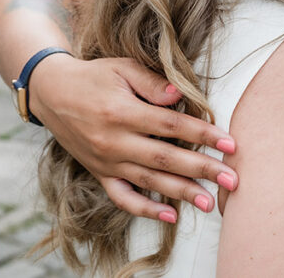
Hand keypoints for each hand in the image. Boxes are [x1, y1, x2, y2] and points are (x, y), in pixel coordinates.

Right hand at [29, 54, 237, 221]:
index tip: (229, 144)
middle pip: (166, 159)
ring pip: (149, 181)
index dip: (202, 135)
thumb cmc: (94, 76)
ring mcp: (106, 161)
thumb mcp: (122, 68)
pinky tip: (170, 215)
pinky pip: (123, 197)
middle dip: (202, 170)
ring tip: (209, 203)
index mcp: (122, 112)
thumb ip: (153, 82)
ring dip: (181, 193)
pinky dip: (145, 210)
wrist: (52, 93)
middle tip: (232, 180)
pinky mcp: (100, 173)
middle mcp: (114, 141)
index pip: (171, 126)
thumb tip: (181, 96)